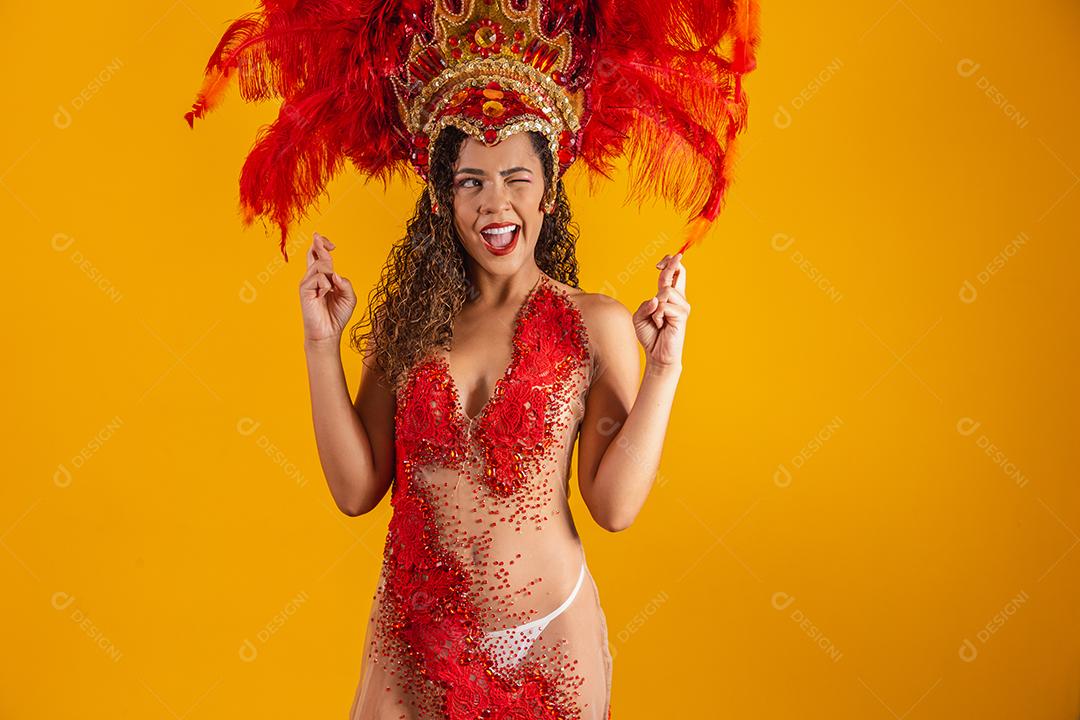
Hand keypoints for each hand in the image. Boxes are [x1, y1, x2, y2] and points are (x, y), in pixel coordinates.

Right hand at [299, 232, 355, 343]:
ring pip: (320, 265)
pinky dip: (326, 285)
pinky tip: (324, 295)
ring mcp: (307, 283)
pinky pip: (318, 278)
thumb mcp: (349, 297)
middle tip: (322, 239)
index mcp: (323, 277)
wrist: (328, 332)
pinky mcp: (304, 290)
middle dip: (320, 244)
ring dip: (329, 273)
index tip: (331, 244)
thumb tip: (336, 274)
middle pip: (315, 254)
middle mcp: (313, 277)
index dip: (322, 246)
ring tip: (330, 290)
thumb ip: (345, 283)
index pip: (319, 256)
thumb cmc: (337, 315)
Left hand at [631, 252, 688, 369]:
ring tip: (656, 320)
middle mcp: (678, 298)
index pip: (674, 273)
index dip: (670, 263)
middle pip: (677, 272)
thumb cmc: (650, 335)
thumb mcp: (639, 317)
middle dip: (670, 266)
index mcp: (669, 296)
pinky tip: (659, 325)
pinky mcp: (682, 316)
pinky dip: (657, 316)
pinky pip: (664, 307)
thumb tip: (657, 299)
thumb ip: (645, 305)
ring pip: (666, 292)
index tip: (663, 262)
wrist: (657, 355)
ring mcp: (682, 306)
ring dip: (655, 306)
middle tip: (659, 267)